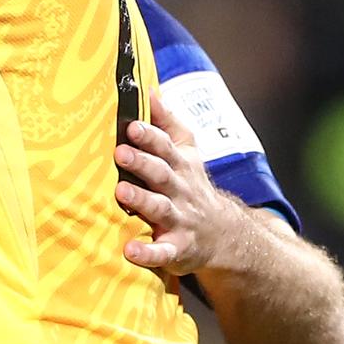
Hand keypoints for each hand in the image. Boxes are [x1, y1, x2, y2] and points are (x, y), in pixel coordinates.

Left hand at [115, 91, 243, 274]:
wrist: (222, 232)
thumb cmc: (190, 183)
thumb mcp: (185, 150)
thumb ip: (167, 122)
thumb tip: (148, 90)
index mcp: (179, 165)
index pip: (165, 147)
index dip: (149, 136)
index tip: (132, 126)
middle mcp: (180, 190)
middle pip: (161, 174)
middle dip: (141, 163)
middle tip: (120, 153)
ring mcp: (180, 220)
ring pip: (160, 209)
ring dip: (141, 201)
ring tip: (120, 193)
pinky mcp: (177, 248)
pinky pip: (163, 252)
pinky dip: (148, 253)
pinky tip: (129, 251)